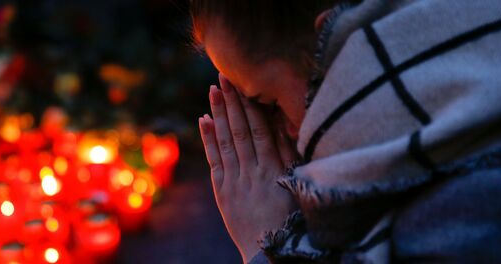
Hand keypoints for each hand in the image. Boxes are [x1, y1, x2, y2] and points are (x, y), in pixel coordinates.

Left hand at [198, 74, 296, 262]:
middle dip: (232, 102)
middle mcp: (252, 171)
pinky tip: (204, 120)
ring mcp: (235, 181)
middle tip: (223, 76)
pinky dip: (208, 140)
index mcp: (273, 169)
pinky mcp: (222, 191)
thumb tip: (283, 124)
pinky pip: (215, 160)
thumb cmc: (290, 218)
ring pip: (226, 141)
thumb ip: (289, 155)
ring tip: (213, 90)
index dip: (250, 105)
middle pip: (240, 130)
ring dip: (219, 114)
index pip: (260, 129)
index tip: (244, 84)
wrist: (268, 250)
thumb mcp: (296, 184)